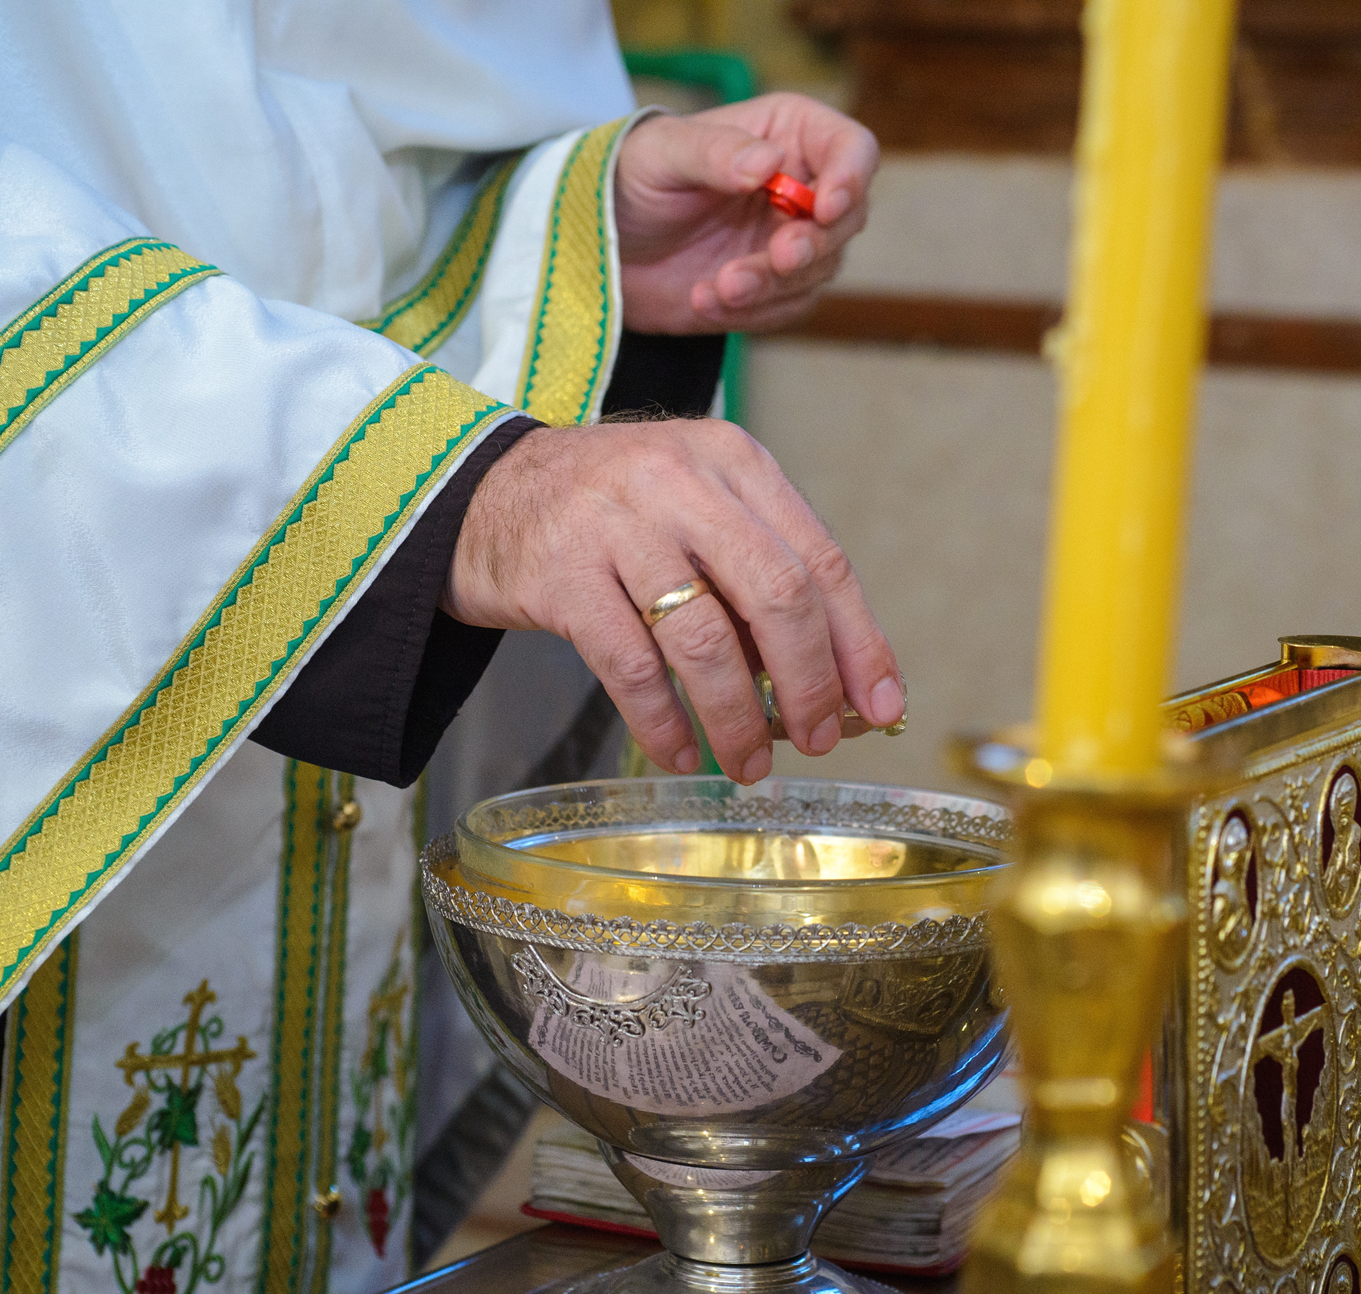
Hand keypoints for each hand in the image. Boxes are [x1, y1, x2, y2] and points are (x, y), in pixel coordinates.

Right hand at [442, 419, 905, 781]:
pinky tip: (681, 754)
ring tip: (749, 764)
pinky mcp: (561, 575)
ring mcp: (617, 524)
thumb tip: (841, 683)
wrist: (479, 493)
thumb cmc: (613, 516)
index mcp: (735, 462)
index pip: (822, 559)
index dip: (860, 642)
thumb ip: (762, 579)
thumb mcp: (698, 512)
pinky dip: (663, 723)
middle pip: (777, 594)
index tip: (882, 707)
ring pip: (705, 639)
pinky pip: (630, 668)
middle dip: (809, 683)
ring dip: (737, 717)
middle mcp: (681, 481)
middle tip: (817, 740)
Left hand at [614, 93, 877, 333]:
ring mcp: (791, 241)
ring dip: (772, 284)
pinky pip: (786, 308)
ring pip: (818, 271)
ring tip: (717, 287)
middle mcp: (802, 187)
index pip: (850, 149)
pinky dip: (751, 312)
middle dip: (811, 245)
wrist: (602, 246)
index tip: (825, 207)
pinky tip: (704, 301)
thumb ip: (714, 153)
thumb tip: (769, 162)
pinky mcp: (775, 290)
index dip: (851, 177)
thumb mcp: (662, 154)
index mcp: (789, 134)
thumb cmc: (630, 179)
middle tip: (777, 258)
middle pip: (845, 220)